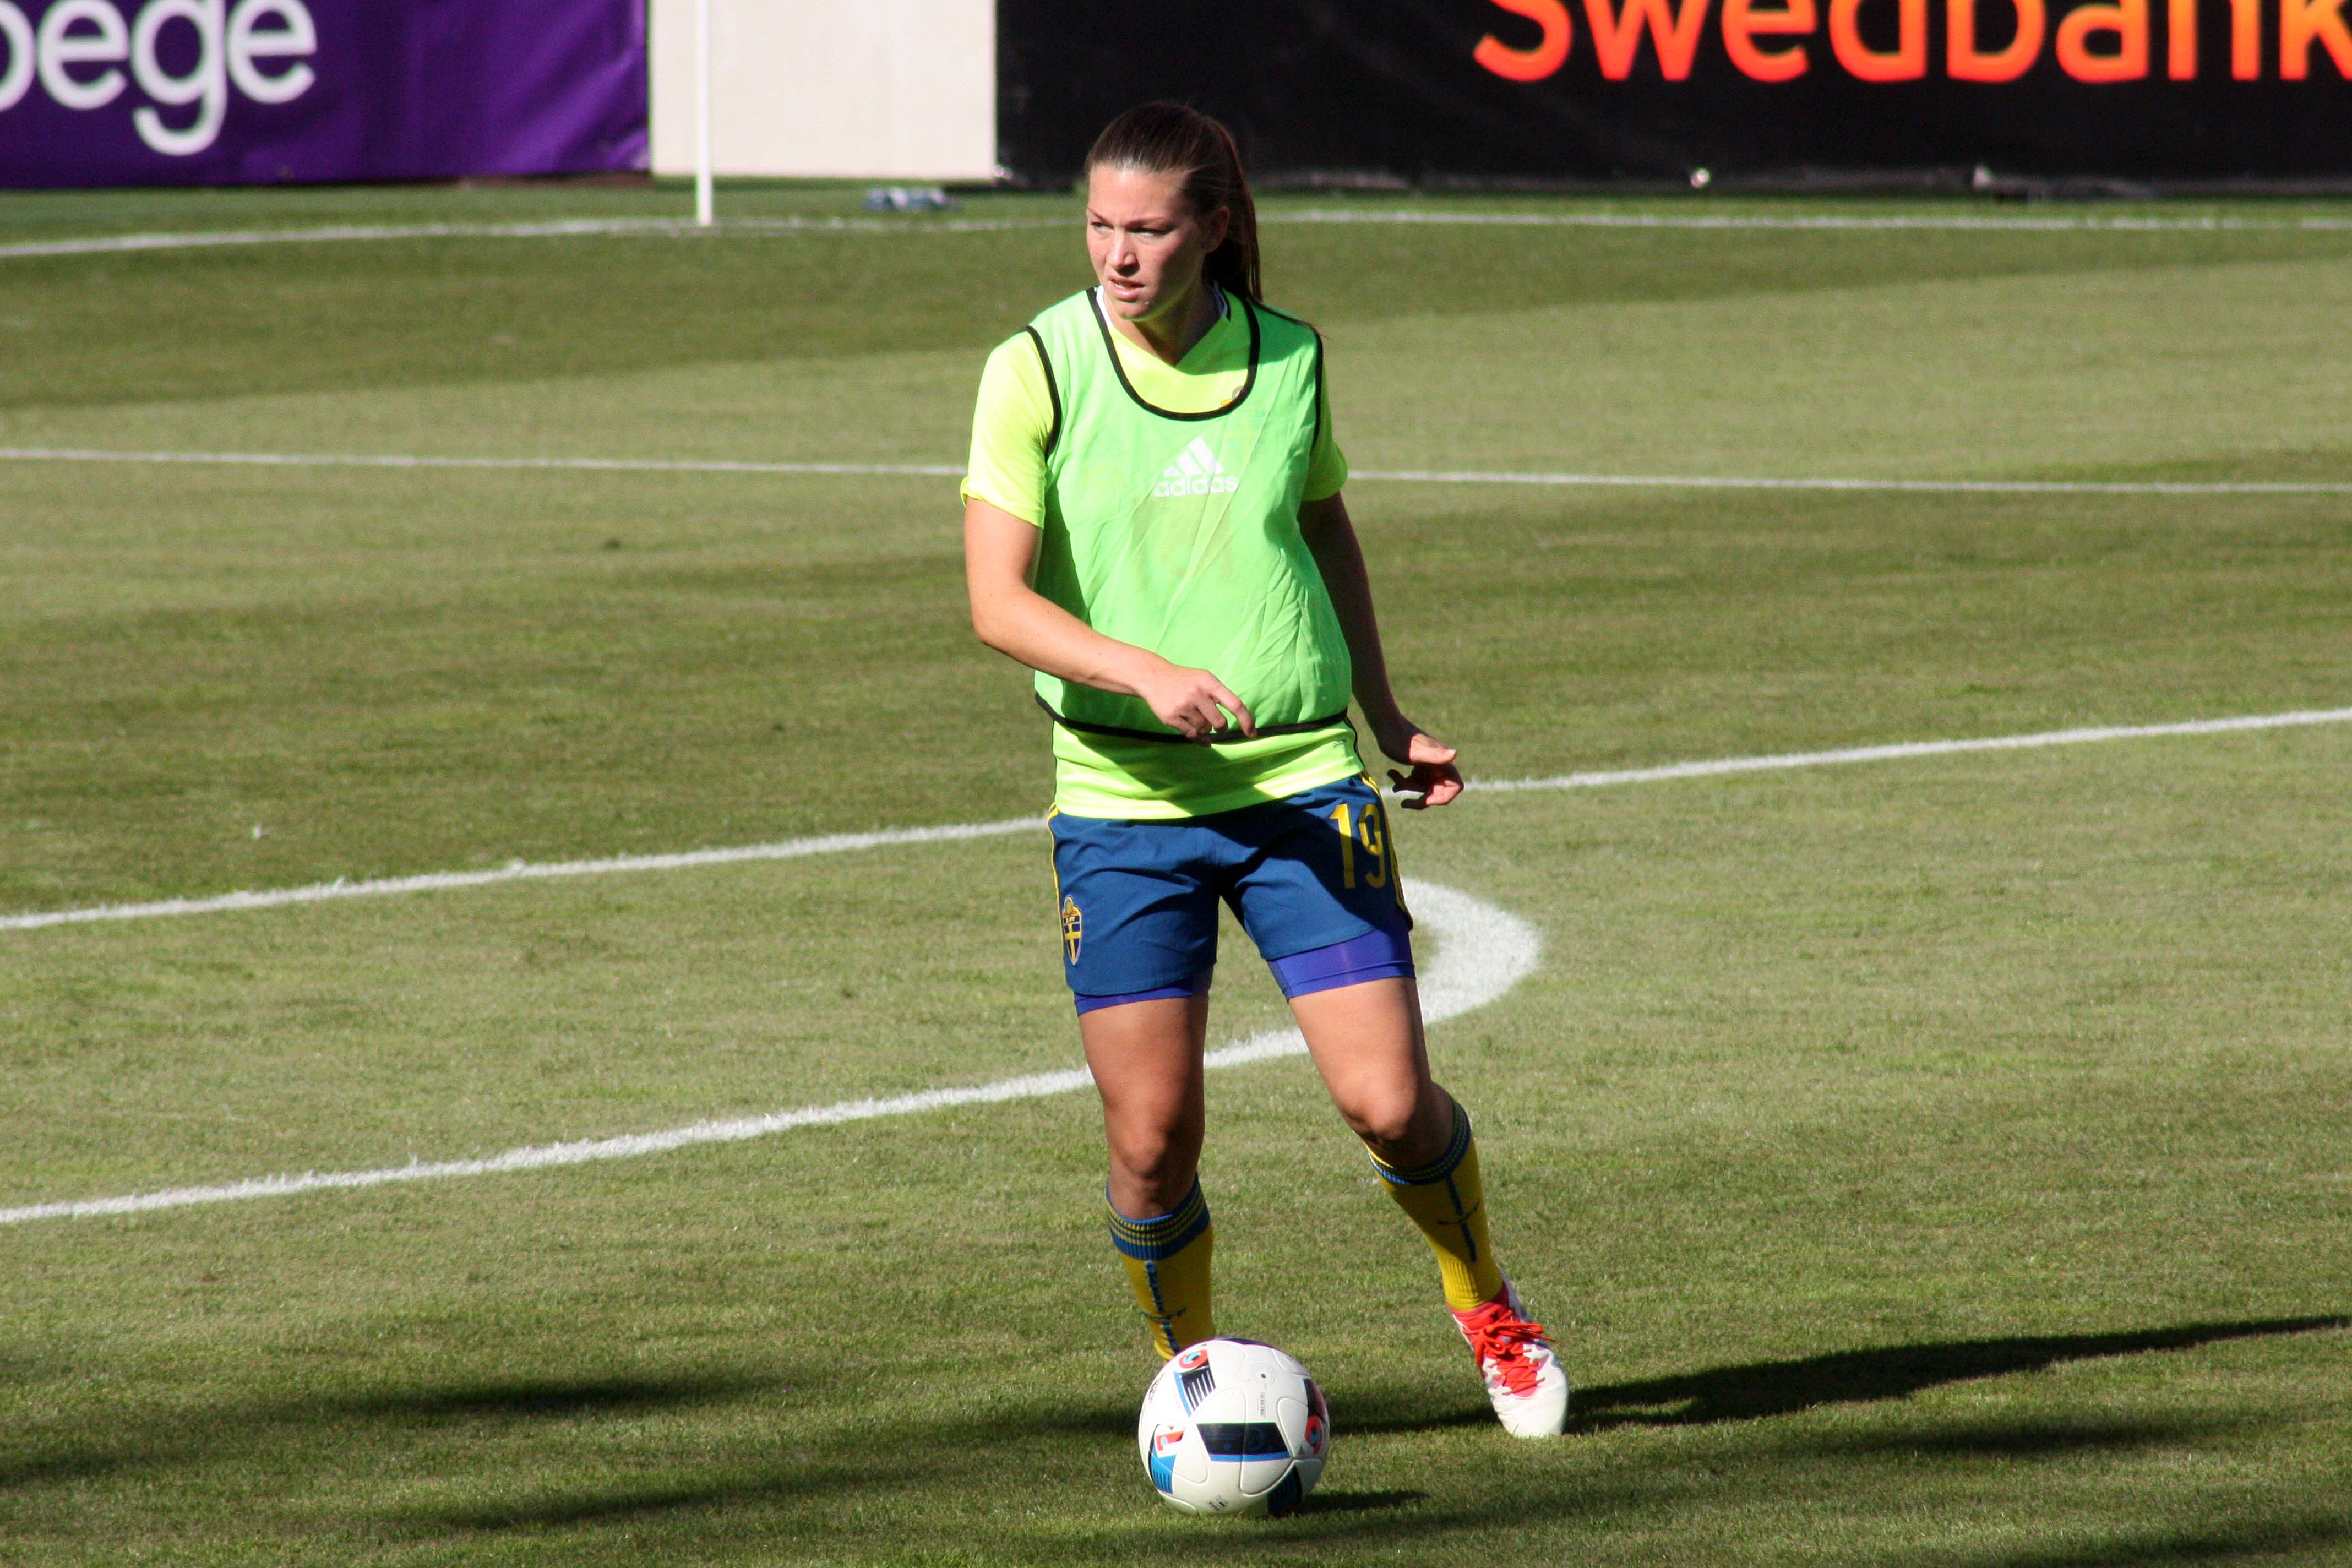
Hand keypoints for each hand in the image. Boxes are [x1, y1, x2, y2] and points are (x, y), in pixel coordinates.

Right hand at [1136, 660, 1255, 740]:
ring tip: (1195, 716)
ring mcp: (1183, 706)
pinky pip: (1191, 735)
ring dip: (1204, 727)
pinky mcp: (1171, 717)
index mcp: (1209, 682)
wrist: (1153, 676)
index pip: (1234, 704)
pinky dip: (1198, 738)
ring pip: (1204, 729)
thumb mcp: (1205, 679)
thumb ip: (1220, 695)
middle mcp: (1197, 693)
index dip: (1246, 720)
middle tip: (1217, 724)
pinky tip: (1199, 736)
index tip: (1252, 733)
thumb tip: (1239, 719)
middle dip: (1220, 727)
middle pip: (1219, 722)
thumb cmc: (1185, 680)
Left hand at [1372, 718, 1461, 808]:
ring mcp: (1427, 765)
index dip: (1443, 798)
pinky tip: (1392, 774)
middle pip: (1437, 791)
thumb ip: (1435, 755)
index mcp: (1442, 762)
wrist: (1386, 724)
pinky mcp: (1417, 764)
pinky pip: (1414, 780)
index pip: (1455, 786)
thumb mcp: (1415, 752)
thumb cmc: (1399, 738)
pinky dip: (1403, 782)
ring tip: (1394, 779)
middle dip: (1421, 798)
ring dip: (1408, 787)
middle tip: (1404, 802)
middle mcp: (1437, 764)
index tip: (1426, 799)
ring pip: (1423, 787)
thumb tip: (1455, 753)